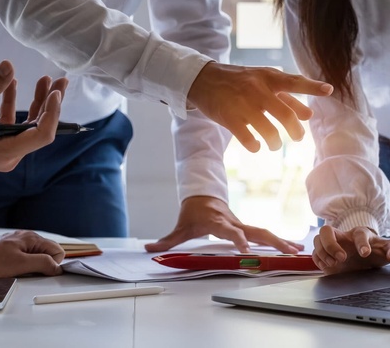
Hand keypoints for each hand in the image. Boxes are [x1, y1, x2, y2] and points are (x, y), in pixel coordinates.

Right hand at [0, 60, 67, 170]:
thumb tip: (9, 65)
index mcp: (5, 153)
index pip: (42, 136)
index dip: (53, 113)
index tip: (56, 92)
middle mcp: (8, 155)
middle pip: (39, 128)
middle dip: (51, 103)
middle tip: (62, 81)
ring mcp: (3, 150)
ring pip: (27, 125)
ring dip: (36, 102)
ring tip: (45, 80)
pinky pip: (12, 125)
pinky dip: (14, 106)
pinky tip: (13, 85)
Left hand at [0, 230, 64, 277]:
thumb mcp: (20, 264)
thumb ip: (43, 263)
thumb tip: (57, 267)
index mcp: (33, 238)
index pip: (58, 251)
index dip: (53, 264)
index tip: (43, 272)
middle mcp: (28, 237)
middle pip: (48, 252)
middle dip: (42, 264)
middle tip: (28, 272)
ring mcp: (19, 242)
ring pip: (36, 255)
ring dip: (32, 266)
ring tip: (18, 271)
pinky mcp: (11, 248)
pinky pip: (25, 256)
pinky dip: (22, 264)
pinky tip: (12, 269)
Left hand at [145, 196, 303, 253]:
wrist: (202, 194)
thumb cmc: (192, 211)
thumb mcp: (180, 226)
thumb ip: (167, 240)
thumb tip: (148, 248)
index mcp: (217, 221)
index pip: (229, 230)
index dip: (237, 239)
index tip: (246, 250)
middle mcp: (233, 221)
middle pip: (255, 231)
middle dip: (271, 241)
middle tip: (287, 251)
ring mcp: (241, 223)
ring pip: (263, 231)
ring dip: (280, 240)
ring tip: (298, 250)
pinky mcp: (245, 226)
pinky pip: (262, 233)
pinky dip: (277, 239)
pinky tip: (291, 247)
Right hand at [187, 62, 332, 151]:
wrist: (203, 79)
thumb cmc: (237, 81)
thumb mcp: (261, 81)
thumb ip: (286, 96)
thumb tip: (309, 114)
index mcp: (267, 78)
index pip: (293, 82)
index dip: (312, 86)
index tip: (329, 90)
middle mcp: (256, 89)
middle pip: (285, 115)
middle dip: (295, 132)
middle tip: (297, 138)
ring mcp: (242, 104)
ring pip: (268, 130)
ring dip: (275, 142)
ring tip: (273, 145)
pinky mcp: (228, 118)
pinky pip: (247, 139)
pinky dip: (255, 146)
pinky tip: (256, 146)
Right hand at [312, 225, 389, 273]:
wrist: (365, 257)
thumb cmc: (374, 250)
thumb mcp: (384, 249)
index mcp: (359, 234)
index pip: (358, 234)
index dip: (361, 243)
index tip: (365, 253)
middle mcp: (342, 237)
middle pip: (326, 230)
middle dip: (331, 244)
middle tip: (341, 257)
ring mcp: (331, 244)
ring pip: (317, 240)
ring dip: (323, 252)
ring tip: (333, 263)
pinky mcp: (325, 255)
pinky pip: (314, 253)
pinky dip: (318, 259)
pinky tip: (326, 265)